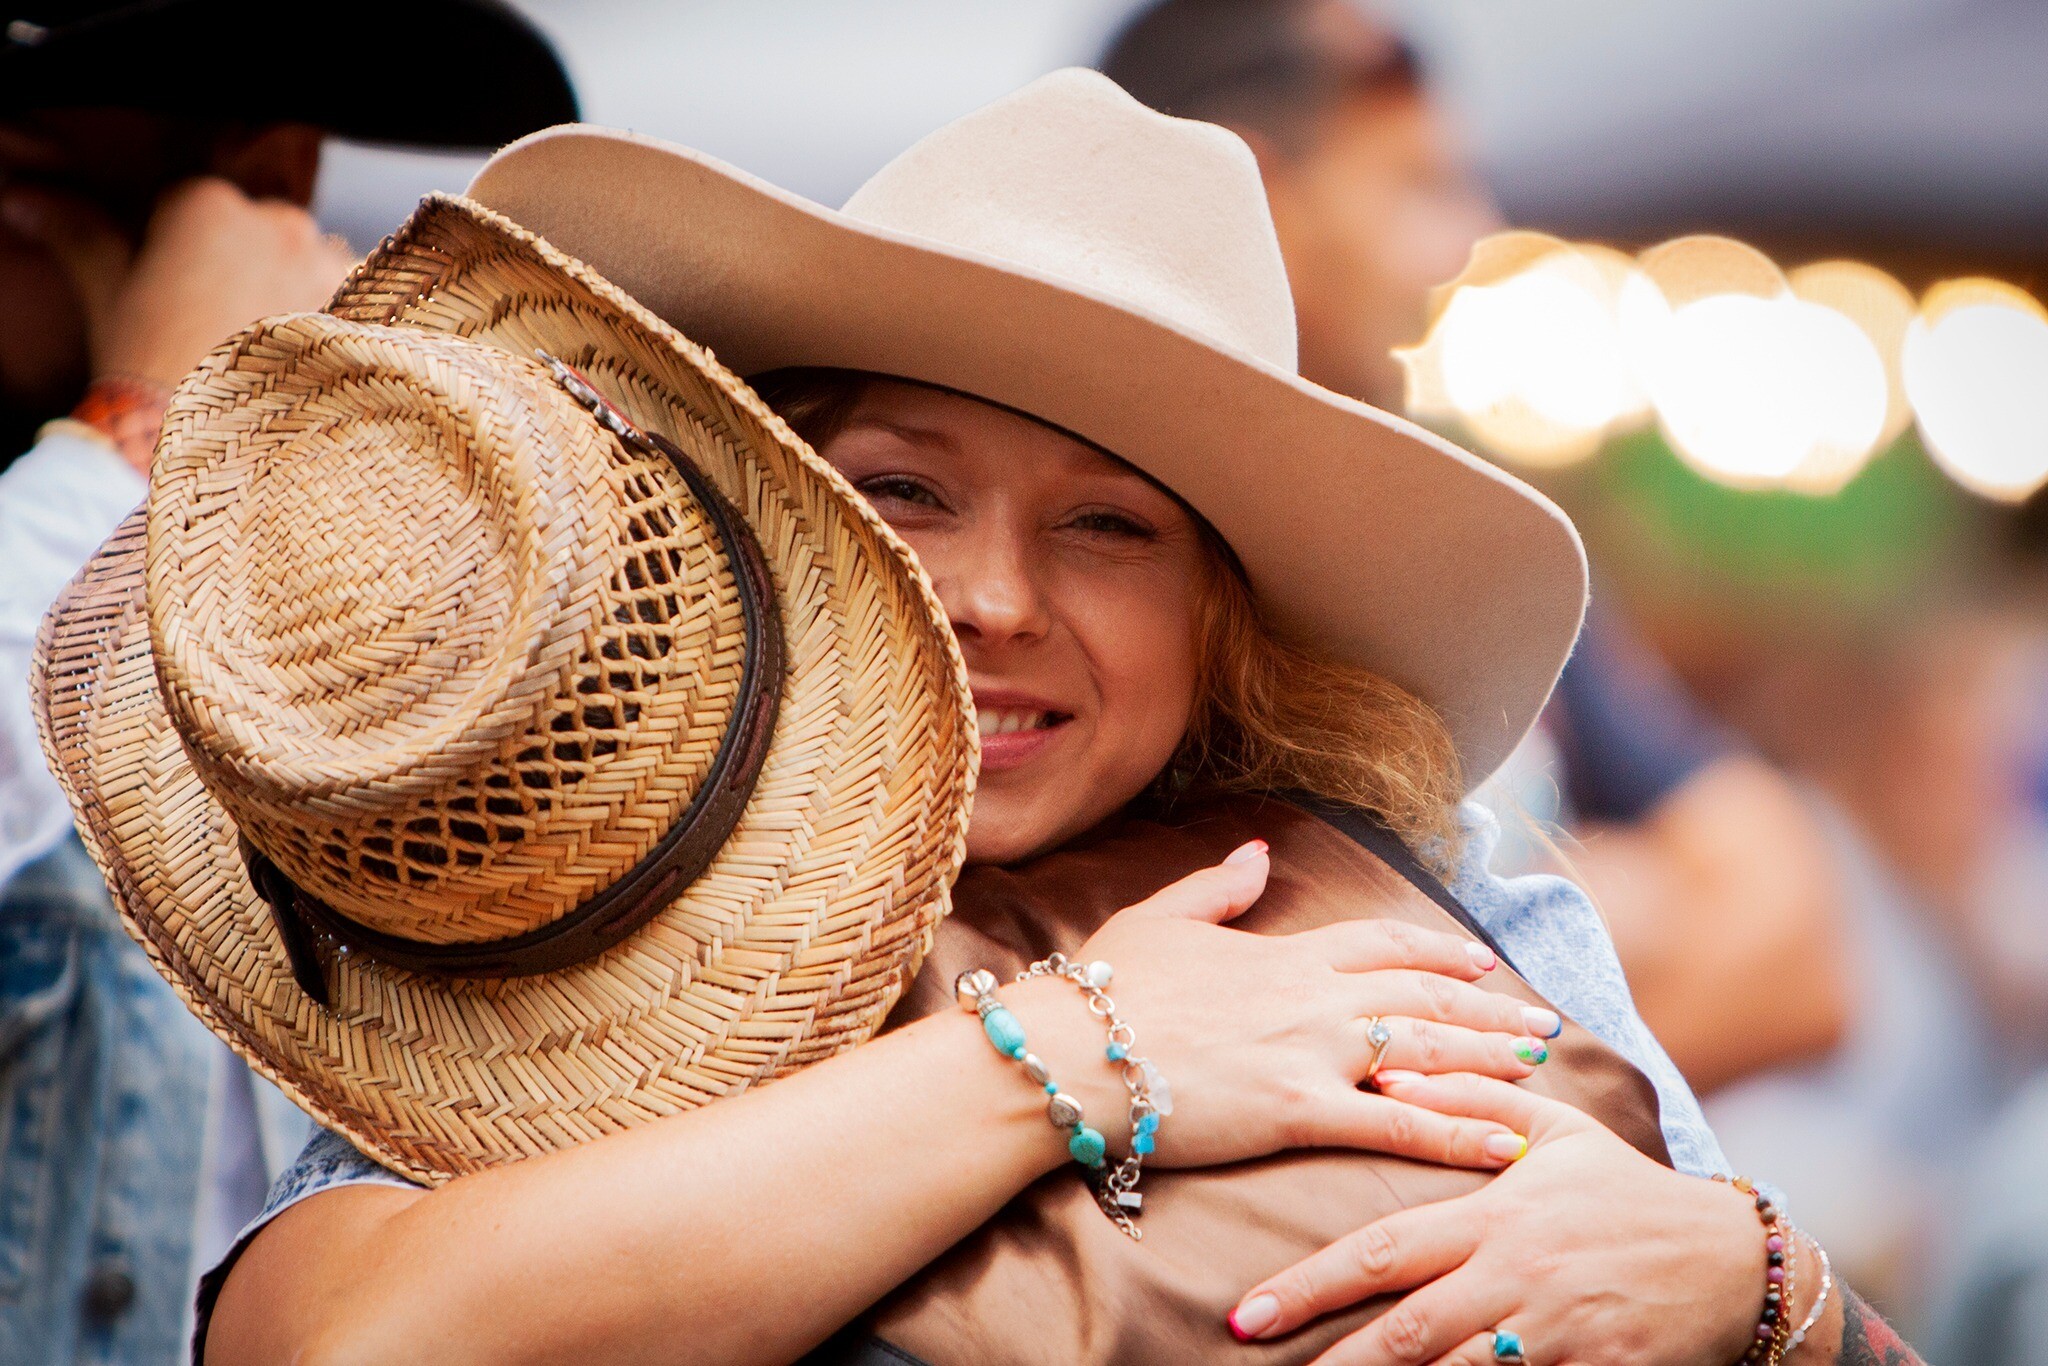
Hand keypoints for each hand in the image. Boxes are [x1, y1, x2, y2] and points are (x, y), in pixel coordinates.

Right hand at [0, 175, 354, 388]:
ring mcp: (328, 264)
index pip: (201, 207)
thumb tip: (30, 199)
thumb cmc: (149, 367)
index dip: (188, 253)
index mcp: (208, 202)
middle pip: (266, 231)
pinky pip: (357, 302)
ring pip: (315, 262)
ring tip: (266, 352)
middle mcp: (280, 222)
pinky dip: (336, 323)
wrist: (206, 447)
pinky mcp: (364, 311)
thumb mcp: (108, 293)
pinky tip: (309, 360)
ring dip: (299, 292)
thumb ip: (82, 234)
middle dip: (250, 268)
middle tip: (224, 327)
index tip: (183, 295)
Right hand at [1009, 841, 1558, 1173]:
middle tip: (1541, 1021)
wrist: (1068, 1049)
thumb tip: (1256, 852)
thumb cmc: (1102, 990)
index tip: (1479, 961)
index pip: (1383, 943)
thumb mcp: (1158, 918)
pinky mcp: (1298, 1110)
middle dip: (1489, 1008)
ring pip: (1429, 1048)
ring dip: (1493, 1058)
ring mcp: (1312, 1050)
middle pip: (1426, 994)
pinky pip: (1397, 1123)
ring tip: (1541, 1067)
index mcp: (1283, 952)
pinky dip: (1460, 1134)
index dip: (1437, 951)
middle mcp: (1314, 995)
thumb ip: (1217, 887)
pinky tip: (1508, 1145)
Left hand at [1228, 1073, 1764, 1364]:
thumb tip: (1390, 1071)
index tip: (1250, 1313)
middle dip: (1331, 1358)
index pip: (1385, 1251)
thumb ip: (1471, 1098)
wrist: (1734, 1261)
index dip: (1311, 1285)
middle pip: (1407, 1331)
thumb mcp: (1557, 1130)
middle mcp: (1517, 1279)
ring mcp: (1555, 1336)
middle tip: (1261, 1363)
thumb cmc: (1626, 1190)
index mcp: (1496, 1217)